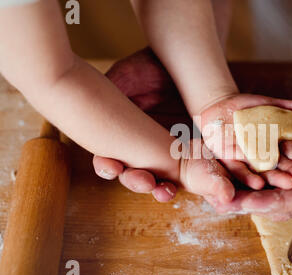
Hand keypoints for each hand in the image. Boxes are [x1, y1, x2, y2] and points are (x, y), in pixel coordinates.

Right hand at [93, 48, 178, 201]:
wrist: (186, 63)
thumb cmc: (151, 68)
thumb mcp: (127, 77)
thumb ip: (109, 95)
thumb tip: (92, 112)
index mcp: (122, 136)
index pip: (110, 159)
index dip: (108, 167)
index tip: (112, 167)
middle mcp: (143, 149)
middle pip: (136, 175)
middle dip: (138, 182)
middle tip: (146, 182)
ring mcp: (169, 153)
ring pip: (163, 180)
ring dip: (162, 189)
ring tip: (166, 191)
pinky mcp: (193, 154)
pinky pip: (192, 172)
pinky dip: (193, 182)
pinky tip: (196, 185)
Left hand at [214, 65, 291, 220]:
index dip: (276, 202)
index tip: (250, 204)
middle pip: (284, 199)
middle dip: (255, 203)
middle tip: (225, 205)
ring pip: (274, 186)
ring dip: (249, 192)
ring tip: (221, 197)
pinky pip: (271, 167)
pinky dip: (253, 171)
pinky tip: (231, 173)